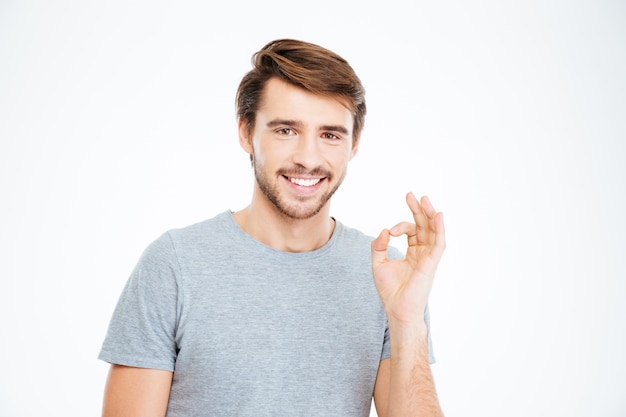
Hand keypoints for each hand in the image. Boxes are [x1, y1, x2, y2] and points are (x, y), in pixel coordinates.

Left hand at [371, 193, 445, 325]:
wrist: (397, 309)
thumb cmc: (389, 290)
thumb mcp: (378, 263)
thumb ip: (379, 245)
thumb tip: (384, 230)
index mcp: (413, 254)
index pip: (411, 232)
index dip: (400, 226)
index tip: (389, 231)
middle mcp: (423, 254)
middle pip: (424, 227)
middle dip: (418, 210)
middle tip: (411, 195)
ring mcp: (429, 258)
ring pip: (433, 231)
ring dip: (430, 215)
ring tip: (424, 199)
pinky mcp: (431, 263)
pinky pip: (439, 243)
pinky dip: (440, 228)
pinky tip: (438, 214)